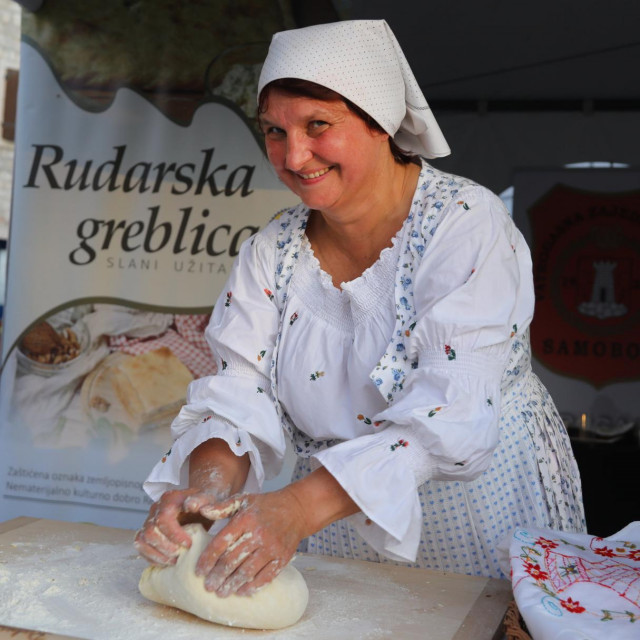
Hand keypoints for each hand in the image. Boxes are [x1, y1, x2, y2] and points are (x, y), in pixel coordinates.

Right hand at [133, 488, 212, 564]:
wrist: (200, 505)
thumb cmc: (205, 503)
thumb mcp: (209, 499)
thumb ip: (202, 500)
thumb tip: (191, 505)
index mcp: (170, 499)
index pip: (163, 518)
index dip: (174, 534)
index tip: (189, 544)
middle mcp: (156, 508)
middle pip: (150, 531)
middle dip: (165, 547)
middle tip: (180, 555)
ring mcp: (149, 520)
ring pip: (142, 540)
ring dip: (157, 554)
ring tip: (175, 560)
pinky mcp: (147, 532)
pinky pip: (141, 547)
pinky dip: (152, 557)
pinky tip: (167, 561)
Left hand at [193, 488, 307, 597]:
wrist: (296, 509)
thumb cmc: (265, 505)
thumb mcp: (243, 500)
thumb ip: (222, 507)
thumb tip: (202, 511)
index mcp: (245, 519)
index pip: (221, 543)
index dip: (208, 559)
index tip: (199, 571)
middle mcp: (258, 534)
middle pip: (232, 560)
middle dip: (217, 576)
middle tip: (208, 587)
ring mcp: (272, 547)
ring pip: (247, 571)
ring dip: (232, 585)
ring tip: (221, 593)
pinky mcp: (283, 557)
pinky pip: (265, 576)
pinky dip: (252, 586)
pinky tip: (242, 591)